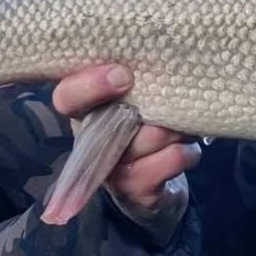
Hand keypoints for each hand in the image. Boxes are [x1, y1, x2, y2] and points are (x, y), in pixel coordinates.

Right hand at [51, 64, 201, 239]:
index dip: (89, 86)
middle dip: (153, 109)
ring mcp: (113, 171)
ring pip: (151, 138)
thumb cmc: (144, 128)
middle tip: (172, 101)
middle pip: (119, 119)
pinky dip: (188, 150)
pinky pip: (173, 158)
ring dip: (175, 129)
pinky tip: (184, 149)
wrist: (153, 188)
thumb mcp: (136, 99)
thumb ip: (137, 83)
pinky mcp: (138, 192)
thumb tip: (160, 63)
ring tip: (180, 126)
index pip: (67, 97)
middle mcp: (92, 143)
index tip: (122, 75)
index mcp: (84, 113)